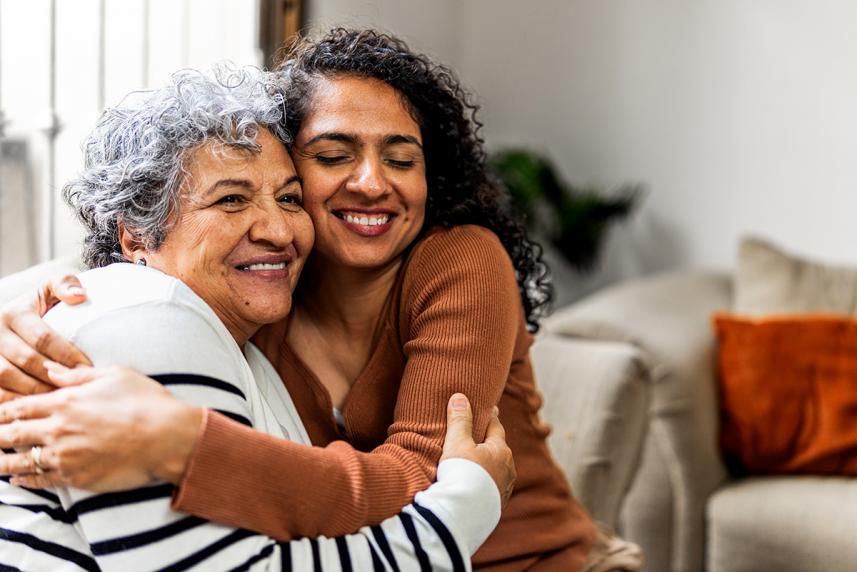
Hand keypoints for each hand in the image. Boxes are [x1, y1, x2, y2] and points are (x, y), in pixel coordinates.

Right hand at [0, 275, 90, 397]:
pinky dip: (13, 401)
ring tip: (58, 400)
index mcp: (13, 313)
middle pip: (25, 360)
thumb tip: (79, 295)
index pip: (42, 337)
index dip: (66, 355)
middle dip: (53, 376)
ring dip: (33, 392)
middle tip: (76, 389)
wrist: (12, 320)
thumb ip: (64, 285)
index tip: (87, 368)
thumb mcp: (49, 290)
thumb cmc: (40, 308)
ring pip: (5, 378)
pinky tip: (36, 408)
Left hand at [0, 365, 202, 490]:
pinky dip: (26, 481)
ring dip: (3, 462)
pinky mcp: (77, 478)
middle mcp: (59, 430)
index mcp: (66, 402)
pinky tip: (18, 480)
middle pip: (11, 434)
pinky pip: (42, 480)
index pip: (19, 407)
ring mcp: (66, 456)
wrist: (167, 437)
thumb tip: (51, 370)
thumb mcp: (115, 375)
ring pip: (21, 462)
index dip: (1, 411)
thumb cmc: (146, 402)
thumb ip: (78, 374)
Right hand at [441, 393, 515, 506]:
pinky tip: (476, 487)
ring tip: (477, 464)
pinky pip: (492, 488)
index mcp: (501, 449)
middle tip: (480, 436)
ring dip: (488, 465)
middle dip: (490, 443)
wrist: (463, 514)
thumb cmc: (461, 473)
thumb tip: (460, 396)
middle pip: (498, 449)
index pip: (496, 426)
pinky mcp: (497, 506)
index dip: (490, 417)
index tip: (489, 409)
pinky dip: (485, 483)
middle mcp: (508, 468)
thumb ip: (459, 419)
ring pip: (497, 470)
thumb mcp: (457, 442)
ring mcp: (504, 488)